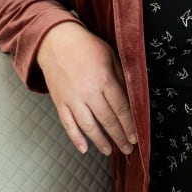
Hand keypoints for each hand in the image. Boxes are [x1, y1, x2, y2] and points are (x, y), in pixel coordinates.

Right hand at [37, 22, 136, 156]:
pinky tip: (84, 148)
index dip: (129, 125)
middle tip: (128, 149)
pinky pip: (68, 124)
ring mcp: (72, 99)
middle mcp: (88, 92)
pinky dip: (75, 138)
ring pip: (88, 126)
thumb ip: (120, 76)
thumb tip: (132, 95)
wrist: (55, 40)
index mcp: (104, 79)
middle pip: (107, 120)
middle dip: (119, 137)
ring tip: (110, 151)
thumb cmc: (86, 46)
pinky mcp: (60, 102)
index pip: (121, 108)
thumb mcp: (110, 55)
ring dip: (100, 141)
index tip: (136, 137)